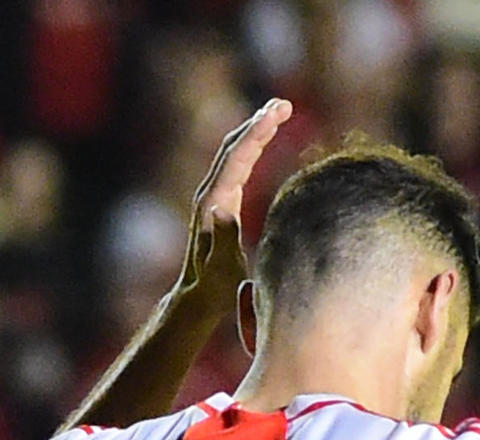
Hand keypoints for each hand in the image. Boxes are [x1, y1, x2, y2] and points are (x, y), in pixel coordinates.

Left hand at [178, 98, 292, 309]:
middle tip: (282, 103)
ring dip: (255, 129)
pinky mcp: (220, 202)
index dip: (257, 133)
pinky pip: (237, 165)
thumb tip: (225, 210)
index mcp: (214, 203)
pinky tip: (263, 139)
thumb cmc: (214, 288)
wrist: (197, 296)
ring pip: (234, 152)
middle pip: (234, 146)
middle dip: (258, 122)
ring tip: (277, 111)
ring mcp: (213, 196)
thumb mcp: (221, 270)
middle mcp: (211, 193)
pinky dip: (251, 146)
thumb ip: (224, 241)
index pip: (237, 158)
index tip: (276, 113)